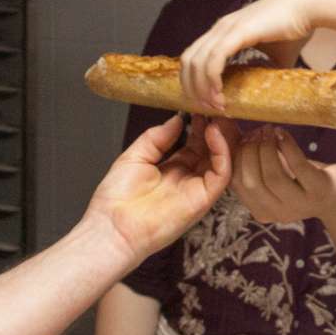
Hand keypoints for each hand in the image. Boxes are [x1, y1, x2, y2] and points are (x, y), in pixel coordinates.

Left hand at [86, 115, 235, 259]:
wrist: (112, 228)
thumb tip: (178, 119)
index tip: (199, 106)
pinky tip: (213, 133)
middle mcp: (187, 178)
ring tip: (217, 116)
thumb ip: (157, 137)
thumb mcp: (134, 156)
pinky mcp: (203, 200)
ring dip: (223, 137)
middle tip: (215, 107)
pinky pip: (221, 174)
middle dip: (214, 128)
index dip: (198, 125)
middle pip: (210, 150)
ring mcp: (196, 189)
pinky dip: (222, 152)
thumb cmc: (117, 198)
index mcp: (171, 168)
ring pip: (221, 160)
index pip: (194, 143)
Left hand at [178, 0, 314, 113]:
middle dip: (192, 89)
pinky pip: (214, 59)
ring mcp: (226, 28)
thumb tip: (267, 93)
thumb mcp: (274, 56)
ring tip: (215, 106)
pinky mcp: (237, 31)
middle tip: (208, 109)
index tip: (207, 102)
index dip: (194, 82)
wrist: (307, 7)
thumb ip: (265, 71)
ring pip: (197, 62)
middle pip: (188, 61)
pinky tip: (220, 94)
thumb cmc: (294, 28)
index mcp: (223, 31)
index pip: (194, 57)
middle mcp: (219, 28)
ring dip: (201, 88)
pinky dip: (211, 79)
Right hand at [231, 127, 335, 224]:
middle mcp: (279, 213)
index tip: (243, 139)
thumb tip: (232, 138)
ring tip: (270, 130)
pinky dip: (287, 145)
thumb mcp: (276, 177)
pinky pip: (298, 166)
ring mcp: (301, 204)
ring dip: (267, 147)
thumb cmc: (304, 180)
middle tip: (257, 132)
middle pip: (251, 181)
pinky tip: (283, 133)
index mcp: (262, 211)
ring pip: (272, 175)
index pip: (238, 184)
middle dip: (250, 151)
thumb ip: (255, 166)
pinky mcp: (320, 190)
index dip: (237, 158)